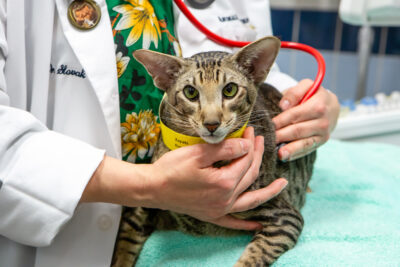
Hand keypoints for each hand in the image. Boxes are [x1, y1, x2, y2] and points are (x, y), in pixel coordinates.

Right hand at [82, 127, 287, 231]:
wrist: (152, 188)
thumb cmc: (172, 169)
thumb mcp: (199, 152)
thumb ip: (226, 148)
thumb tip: (247, 145)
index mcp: (224, 182)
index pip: (245, 159)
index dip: (250, 143)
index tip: (251, 131)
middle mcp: (226, 199)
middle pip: (249, 175)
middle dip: (257, 156)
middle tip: (259, 141)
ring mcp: (219, 209)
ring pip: (250, 199)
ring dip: (267, 192)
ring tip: (282, 185)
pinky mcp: (211, 215)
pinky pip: (233, 222)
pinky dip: (245, 224)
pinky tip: (256, 225)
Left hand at [272, 79, 339, 160]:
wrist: (332, 106)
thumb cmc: (313, 95)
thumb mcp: (306, 86)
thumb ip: (294, 92)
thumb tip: (283, 106)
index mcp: (318, 105)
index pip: (294, 115)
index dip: (280, 121)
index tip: (268, 125)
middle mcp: (323, 121)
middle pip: (297, 130)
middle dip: (281, 135)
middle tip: (267, 139)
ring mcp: (323, 133)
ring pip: (303, 142)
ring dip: (290, 149)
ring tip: (278, 154)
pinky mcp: (322, 141)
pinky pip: (308, 149)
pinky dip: (296, 154)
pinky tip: (285, 157)